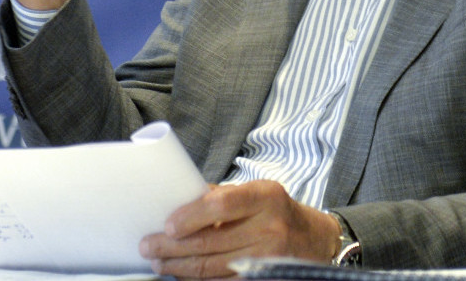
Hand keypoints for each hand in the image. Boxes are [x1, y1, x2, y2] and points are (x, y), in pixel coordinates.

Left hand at [139, 181, 340, 279]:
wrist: (316, 239)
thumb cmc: (277, 211)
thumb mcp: (257, 193)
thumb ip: (222, 197)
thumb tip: (177, 203)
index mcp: (266, 196)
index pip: (223, 204)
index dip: (192, 216)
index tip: (167, 225)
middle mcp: (271, 227)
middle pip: (212, 242)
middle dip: (173, 247)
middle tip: (149, 247)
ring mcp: (269, 258)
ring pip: (213, 268)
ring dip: (180, 268)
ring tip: (159, 263)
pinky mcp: (264, 279)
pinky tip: (183, 276)